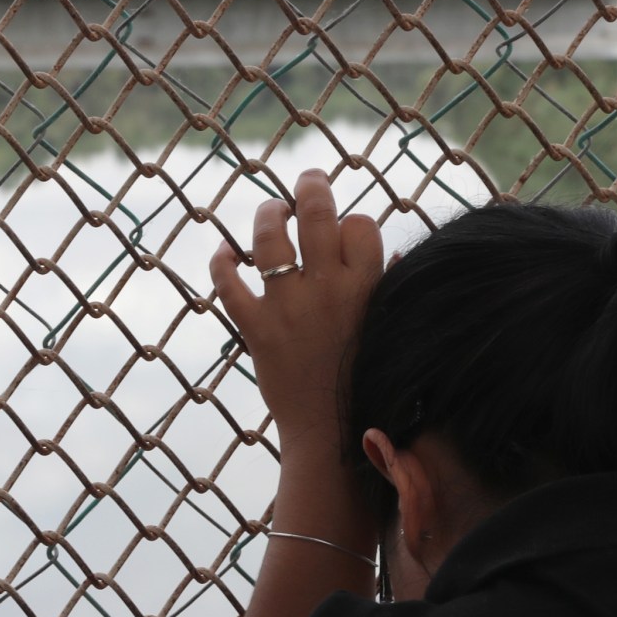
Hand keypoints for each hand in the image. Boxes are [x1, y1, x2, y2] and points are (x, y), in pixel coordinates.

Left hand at [208, 167, 384, 439]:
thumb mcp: (387, 331)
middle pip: (317, 212)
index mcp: (367, 289)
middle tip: (308, 180)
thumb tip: (394, 252)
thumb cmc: (366, 383)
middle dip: (311, 185)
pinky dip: (222, 262)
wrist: (332, 437)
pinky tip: (226, 252)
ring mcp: (289, 308)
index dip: (352, 221)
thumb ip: (387, 289)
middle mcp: (328, 290)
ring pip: (270, 237)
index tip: (348, 232)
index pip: (360, 223)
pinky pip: (229, 284)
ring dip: (269, 214)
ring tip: (273, 211)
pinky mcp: (256, 329)